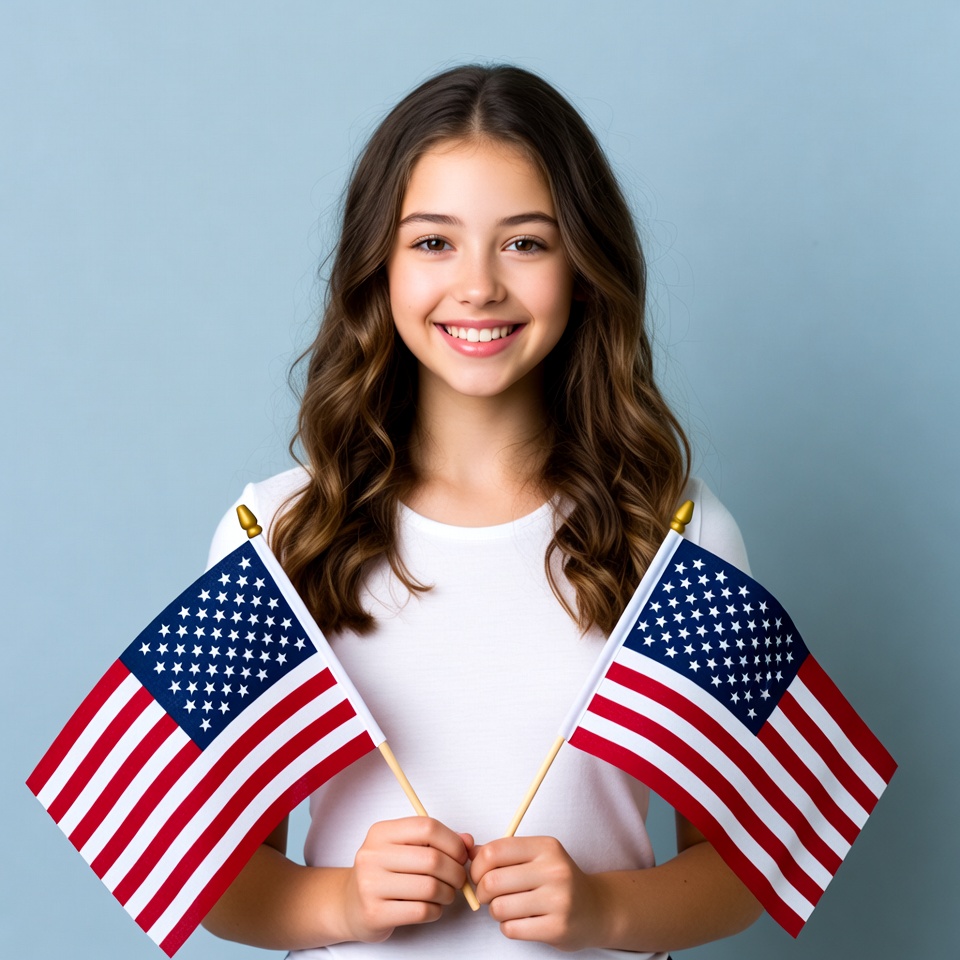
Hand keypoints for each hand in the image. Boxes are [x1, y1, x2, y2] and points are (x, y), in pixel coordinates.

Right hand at [343, 817, 471, 942]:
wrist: (350, 905)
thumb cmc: (385, 873)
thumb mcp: (405, 849)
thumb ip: (437, 841)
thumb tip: (468, 842)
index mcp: (381, 832)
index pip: (427, 827)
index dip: (452, 841)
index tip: (461, 855)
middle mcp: (372, 855)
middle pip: (432, 859)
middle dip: (456, 872)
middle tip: (459, 879)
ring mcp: (370, 885)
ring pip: (430, 887)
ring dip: (448, 893)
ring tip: (446, 894)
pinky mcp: (375, 913)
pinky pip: (421, 911)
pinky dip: (436, 910)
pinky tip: (432, 907)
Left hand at [470, 836, 607, 950]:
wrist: (596, 909)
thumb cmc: (558, 880)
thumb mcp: (537, 856)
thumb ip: (504, 853)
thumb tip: (467, 852)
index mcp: (546, 847)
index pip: (494, 851)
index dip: (477, 866)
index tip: (479, 875)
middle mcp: (554, 870)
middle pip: (492, 881)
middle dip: (482, 892)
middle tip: (488, 896)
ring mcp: (558, 900)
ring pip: (499, 908)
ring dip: (496, 911)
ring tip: (508, 908)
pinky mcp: (557, 928)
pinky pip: (511, 929)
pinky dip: (508, 927)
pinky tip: (521, 921)